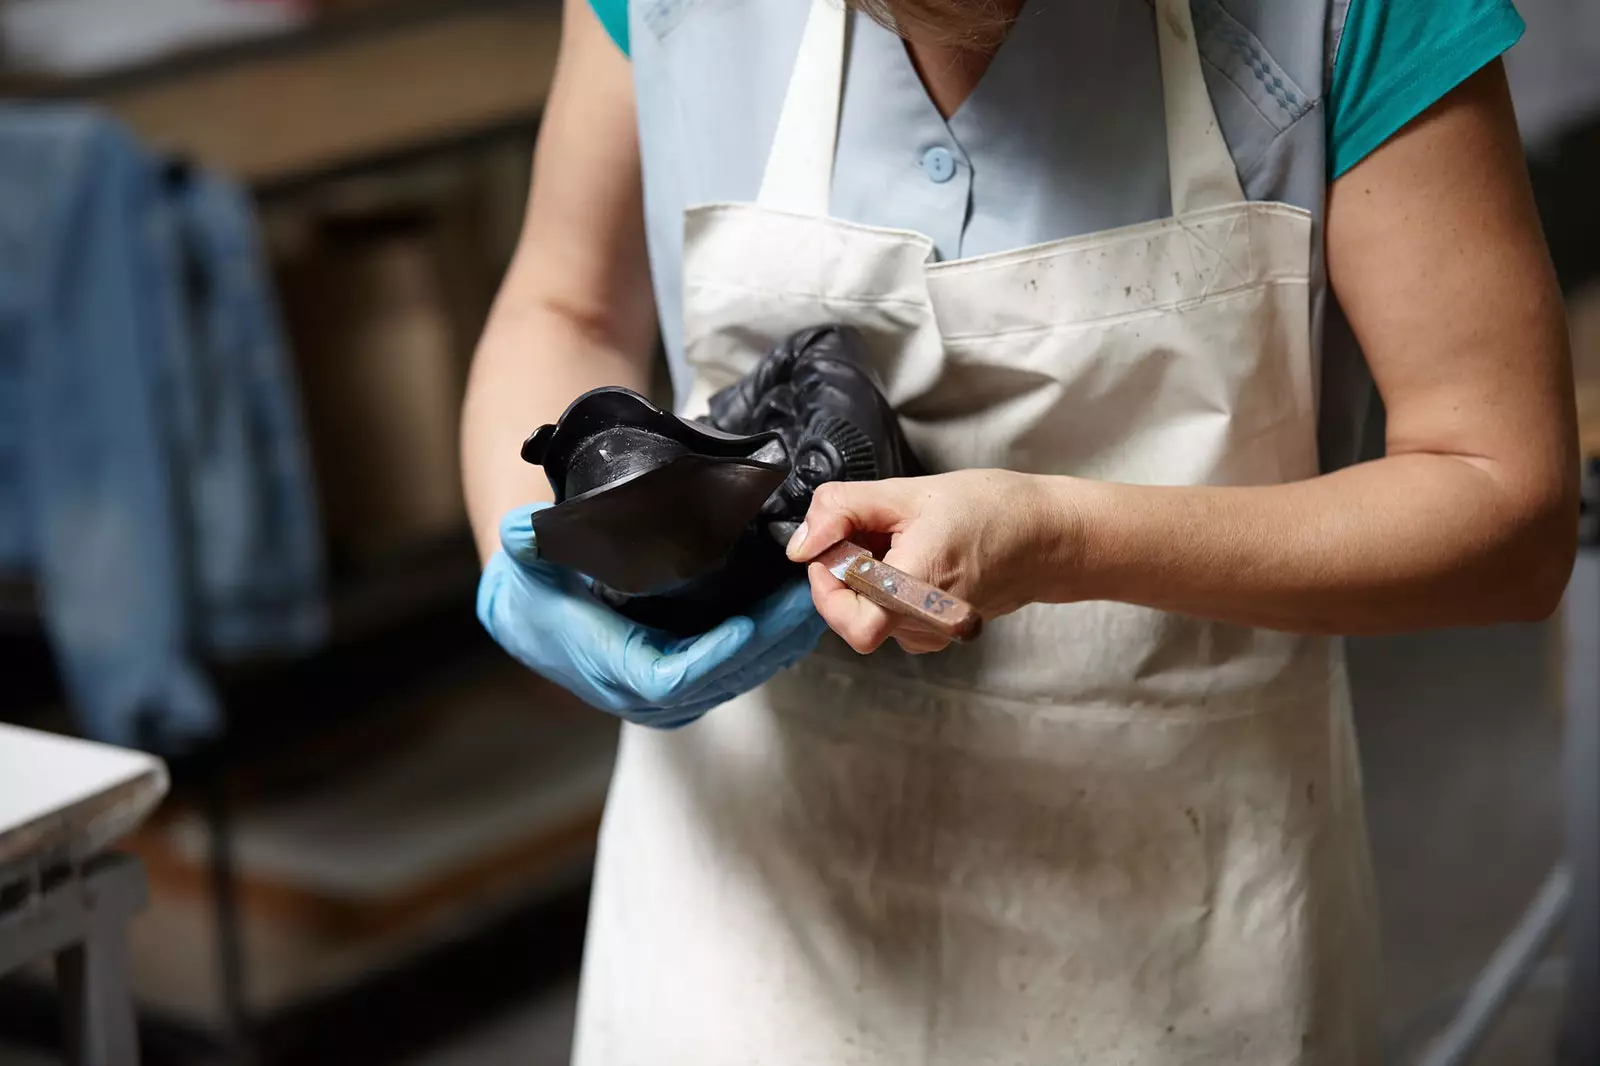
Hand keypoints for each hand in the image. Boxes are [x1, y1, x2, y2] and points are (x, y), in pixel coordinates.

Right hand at [478, 506, 825, 727]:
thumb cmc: (534, 586)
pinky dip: (769, 649)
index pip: (672, 674)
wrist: (529, 617)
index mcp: (610, 664)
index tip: (749, 622)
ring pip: (737, 679)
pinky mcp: (683, 689)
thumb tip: (526, 531)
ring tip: (813, 604)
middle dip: (769, 639)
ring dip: (779, 645)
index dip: (715, 653)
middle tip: (806, 598)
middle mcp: (641, 694)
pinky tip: (795, 620)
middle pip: (721, 677)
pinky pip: (734, 675)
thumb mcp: (526, 556)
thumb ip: (529, 541)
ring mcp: (665, 698)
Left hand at [785, 471, 1069, 654]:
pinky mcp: (937, 632)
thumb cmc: (991, 511)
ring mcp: (932, 634)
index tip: (832, 543)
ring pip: (870, 616)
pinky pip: (891, 616)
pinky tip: (910, 555)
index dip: (826, 580)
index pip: (845, 616)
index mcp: (916, 590)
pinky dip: (887, 587)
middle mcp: (924, 624)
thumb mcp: (906, 493)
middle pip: (851, 618)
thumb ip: (842, 511)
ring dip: (867, 579)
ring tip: (899, 539)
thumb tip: (801, 543)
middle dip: (845, 574)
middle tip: (867, 533)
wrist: (1048, 535)